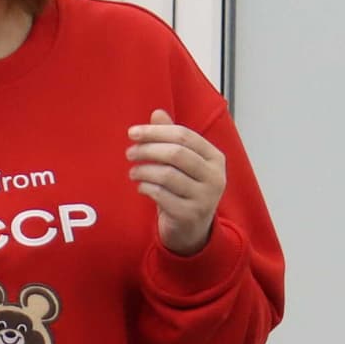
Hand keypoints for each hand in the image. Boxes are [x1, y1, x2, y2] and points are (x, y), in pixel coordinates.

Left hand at [127, 112, 225, 256]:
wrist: (193, 230)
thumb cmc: (185, 190)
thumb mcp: (183, 163)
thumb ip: (171, 137)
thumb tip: (157, 113)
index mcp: (215, 158)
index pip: (184, 135)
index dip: (156, 131)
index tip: (133, 133)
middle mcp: (214, 177)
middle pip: (176, 153)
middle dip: (148, 149)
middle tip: (129, 152)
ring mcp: (204, 198)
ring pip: (167, 175)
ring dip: (144, 170)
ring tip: (133, 172)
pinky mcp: (189, 215)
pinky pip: (161, 195)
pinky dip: (146, 188)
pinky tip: (141, 187)